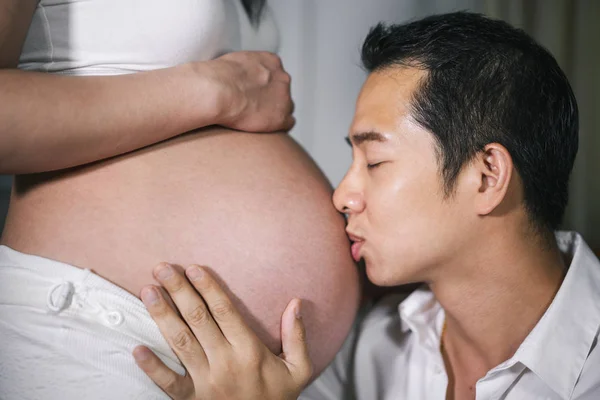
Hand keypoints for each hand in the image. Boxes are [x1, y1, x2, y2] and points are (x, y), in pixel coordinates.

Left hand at [133, 263, 311, 399]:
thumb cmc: (277, 397)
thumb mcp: (298, 369)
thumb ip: (297, 336)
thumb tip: (296, 303)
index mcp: (249, 351)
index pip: (225, 311)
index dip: (208, 287)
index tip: (193, 268)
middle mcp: (225, 363)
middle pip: (198, 319)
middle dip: (179, 291)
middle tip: (163, 268)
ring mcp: (206, 383)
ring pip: (180, 342)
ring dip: (162, 315)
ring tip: (148, 291)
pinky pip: (168, 383)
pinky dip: (152, 367)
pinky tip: (137, 349)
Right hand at [208, 51, 294, 131]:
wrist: (219, 91)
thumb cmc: (219, 77)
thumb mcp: (235, 61)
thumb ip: (245, 68)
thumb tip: (237, 74)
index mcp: (272, 62)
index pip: (276, 75)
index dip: (265, 86)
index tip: (256, 92)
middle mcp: (282, 78)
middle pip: (282, 91)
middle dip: (271, 98)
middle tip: (255, 106)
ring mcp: (284, 98)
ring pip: (286, 108)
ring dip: (275, 113)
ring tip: (258, 119)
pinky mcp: (281, 118)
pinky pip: (288, 124)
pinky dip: (277, 127)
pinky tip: (265, 129)